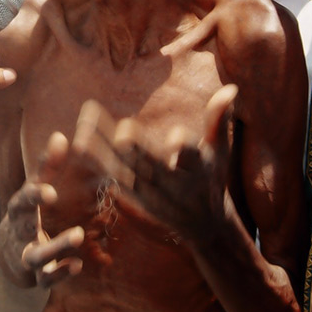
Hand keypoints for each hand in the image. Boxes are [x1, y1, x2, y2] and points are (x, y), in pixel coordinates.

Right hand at [0, 133, 86, 287]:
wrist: (10, 252)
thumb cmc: (27, 215)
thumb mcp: (35, 190)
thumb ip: (48, 167)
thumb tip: (60, 135)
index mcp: (19, 211)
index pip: (22, 201)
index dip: (33, 196)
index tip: (50, 191)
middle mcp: (20, 233)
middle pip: (25, 226)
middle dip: (38, 215)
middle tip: (61, 208)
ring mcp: (27, 256)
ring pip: (36, 256)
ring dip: (56, 248)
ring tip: (78, 236)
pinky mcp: (38, 275)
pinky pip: (46, 279)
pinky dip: (60, 273)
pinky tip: (77, 265)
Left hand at [75, 86, 239, 247]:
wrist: (202, 224)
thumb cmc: (212, 178)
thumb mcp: (220, 151)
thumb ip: (220, 120)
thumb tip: (231, 88)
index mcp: (198, 171)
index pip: (191, 159)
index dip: (183, 149)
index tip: (176, 138)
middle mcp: (173, 185)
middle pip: (152, 166)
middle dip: (139, 151)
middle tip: (123, 131)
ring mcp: (151, 193)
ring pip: (125, 169)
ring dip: (105, 147)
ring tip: (86, 122)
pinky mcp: (134, 196)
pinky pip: (112, 175)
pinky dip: (96, 158)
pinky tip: (79, 138)